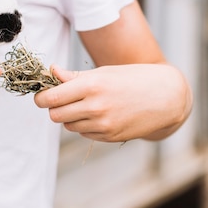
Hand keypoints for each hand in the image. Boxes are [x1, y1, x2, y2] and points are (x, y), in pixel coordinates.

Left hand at [33, 64, 191, 141]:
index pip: (51, 97)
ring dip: (69, 116)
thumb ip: (74, 77)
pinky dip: (84, 124)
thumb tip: (51, 71)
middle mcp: (95, 107)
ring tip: (83, 104)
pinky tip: (98, 114)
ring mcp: (103, 125)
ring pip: (68, 125)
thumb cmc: (133, 78)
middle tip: (60, 99)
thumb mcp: (103, 72)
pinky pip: (84, 133)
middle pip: (55, 114)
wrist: (166, 97)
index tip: (41, 95)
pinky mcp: (110, 136)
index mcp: (91, 86)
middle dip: (53, 107)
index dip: (41, 97)